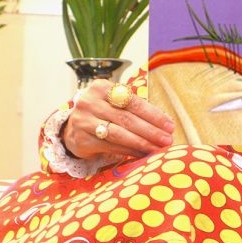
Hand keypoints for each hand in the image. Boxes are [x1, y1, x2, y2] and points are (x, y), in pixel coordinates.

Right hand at [61, 79, 175, 160]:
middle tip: (167, 140)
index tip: (169, 125)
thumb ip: (135, 108)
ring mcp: (84, 121)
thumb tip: (166, 123)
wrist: (71, 128)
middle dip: (151, 131)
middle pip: (127, 118)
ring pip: (119, 134)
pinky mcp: (82, 139)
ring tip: (158, 149)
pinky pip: (111, 147)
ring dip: (142, 143)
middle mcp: (90, 102)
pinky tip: (142, 155)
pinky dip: (129, 151)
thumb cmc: (101, 113)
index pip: (132, 101)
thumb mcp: (114, 103)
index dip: (153, 114)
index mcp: (102, 87)